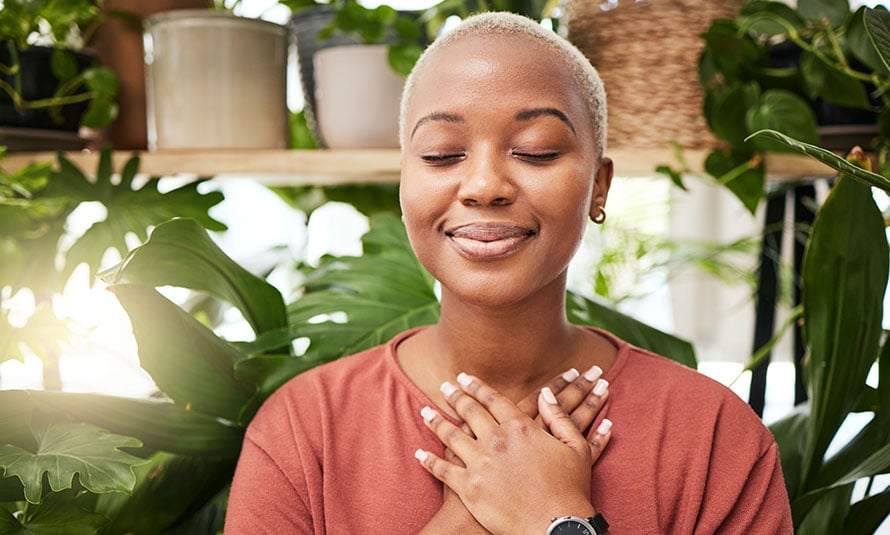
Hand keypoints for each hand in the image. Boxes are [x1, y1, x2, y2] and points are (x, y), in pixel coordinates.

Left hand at [416, 374, 612, 534]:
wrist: (555, 526)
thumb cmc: (569, 490)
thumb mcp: (576, 447)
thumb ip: (560, 417)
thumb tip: (547, 394)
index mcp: (520, 428)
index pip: (493, 400)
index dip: (478, 387)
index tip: (465, 378)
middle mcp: (496, 440)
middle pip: (470, 411)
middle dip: (456, 396)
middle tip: (446, 387)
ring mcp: (479, 463)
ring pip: (451, 436)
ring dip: (436, 422)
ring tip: (426, 412)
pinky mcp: (468, 487)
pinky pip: (442, 469)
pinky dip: (428, 461)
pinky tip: (420, 454)